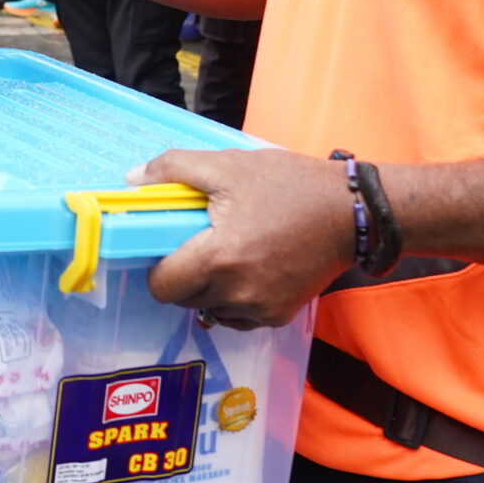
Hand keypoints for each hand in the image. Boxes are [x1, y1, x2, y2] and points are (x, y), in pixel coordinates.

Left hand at [129, 147, 356, 328]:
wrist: (351, 211)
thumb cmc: (289, 185)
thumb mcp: (229, 165)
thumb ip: (174, 169)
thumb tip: (132, 181)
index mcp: (219, 258)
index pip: (162, 286)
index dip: (158, 266)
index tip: (168, 245)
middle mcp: (237, 293)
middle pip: (183, 298)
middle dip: (183, 274)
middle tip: (201, 242)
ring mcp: (260, 309)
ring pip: (210, 308)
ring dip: (210, 288)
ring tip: (231, 252)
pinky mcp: (279, 316)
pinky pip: (238, 316)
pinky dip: (235, 298)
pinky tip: (251, 267)